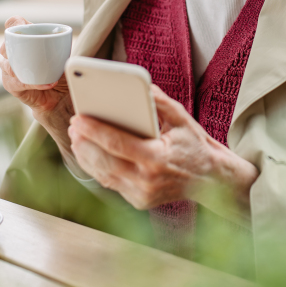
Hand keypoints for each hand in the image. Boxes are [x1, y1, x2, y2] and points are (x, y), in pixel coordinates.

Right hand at [0, 16, 73, 151]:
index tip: (22, 24)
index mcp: (26, 39)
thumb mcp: (65, 54)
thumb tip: (70, 38)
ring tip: (36, 70)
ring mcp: (10, 69)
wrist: (61, 96)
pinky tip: (48, 84)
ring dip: (19, 66)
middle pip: (5, 45)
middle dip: (11, 46)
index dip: (15, 23)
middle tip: (26, 50)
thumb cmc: (61, 70)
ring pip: (5, 64)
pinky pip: (16, 83)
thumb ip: (66, 45)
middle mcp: (14, 53)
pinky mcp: (12, 85)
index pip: (14, 24)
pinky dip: (32, 83)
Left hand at [67, 86, 257, 212]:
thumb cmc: (195, 144)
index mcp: (157, 159)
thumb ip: (158, 101)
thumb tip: (137, 85)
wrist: (211, 180)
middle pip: (105, 161)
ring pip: (104, 174)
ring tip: (77, 137)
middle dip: (85, 142)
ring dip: (86, 156)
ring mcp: (141, 194)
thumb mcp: (181, 118)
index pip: (118, 143)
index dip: (95, 130)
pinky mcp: (138, 201)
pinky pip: (111, 183)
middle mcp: (147, 180)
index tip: (79, 118)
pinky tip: (89, 153)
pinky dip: (98, 167)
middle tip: (74, 125)